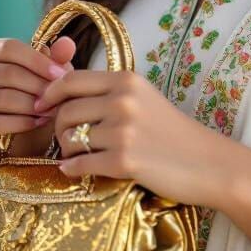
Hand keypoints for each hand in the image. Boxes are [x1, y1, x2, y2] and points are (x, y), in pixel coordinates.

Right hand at [0, 35, 76, 156]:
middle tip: (58, 96)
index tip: (60, 75)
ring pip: (1, 98)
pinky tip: (37, 122)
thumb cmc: (37, 96)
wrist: (27, 136)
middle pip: (6, 73)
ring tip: (52, 110)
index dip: (37, 60)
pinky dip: (20, 122)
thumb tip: (67, 44)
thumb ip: (58, 58)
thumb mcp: (50, 75)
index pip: (9, 48)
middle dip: (37, 85)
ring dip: (32, 105)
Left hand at [33, 68, 219, 206]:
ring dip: (68, 151)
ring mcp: (123, 131)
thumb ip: (109, 92)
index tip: (42, 107)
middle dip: (58, 128)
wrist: (207, 162)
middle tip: (68, 140)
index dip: (50, 94)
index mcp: (127, 80)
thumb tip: (60, 95)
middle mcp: (123, 101)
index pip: (71, 80)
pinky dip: (73, 170)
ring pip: (69, 140)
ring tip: (81, 156)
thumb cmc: (172, 132)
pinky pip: (79, 165)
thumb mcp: (143, 98)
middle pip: (65, 112)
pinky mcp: (124, 161)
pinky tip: (78, 171)